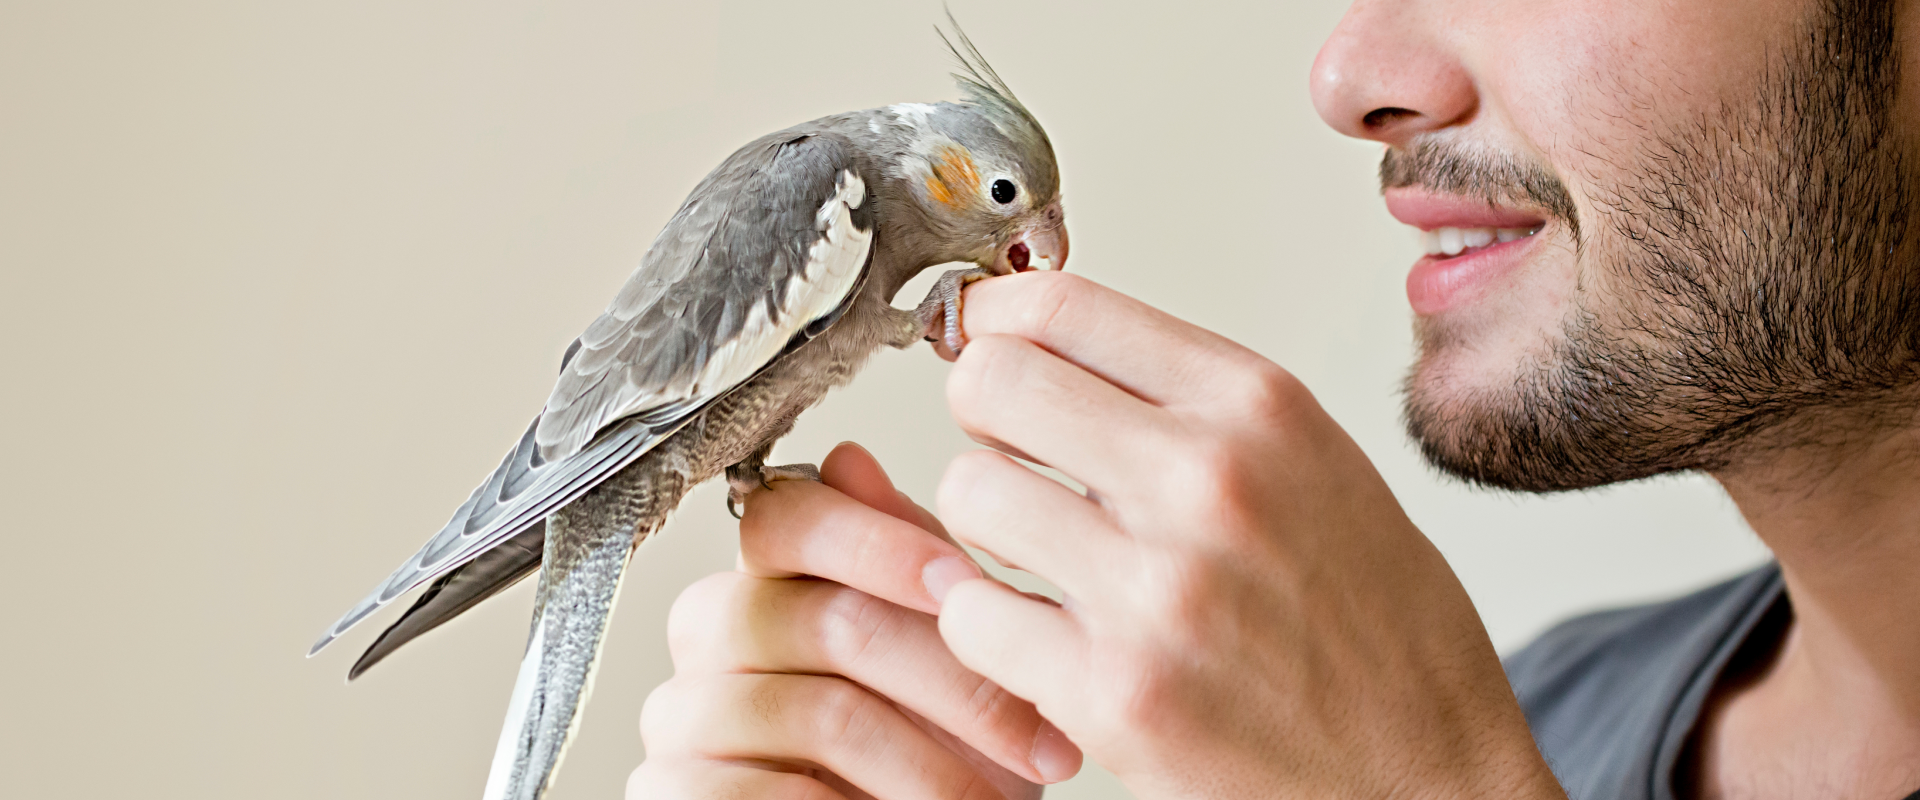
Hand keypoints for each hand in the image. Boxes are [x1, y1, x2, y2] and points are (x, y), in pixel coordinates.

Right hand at [629, 443, 1081, 799]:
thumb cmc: (935, 755)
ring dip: (932, 765)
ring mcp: (681, 714)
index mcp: (766, 577)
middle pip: (826, 621)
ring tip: (999, 795)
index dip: (881, 544)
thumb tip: (849, 460)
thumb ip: (909, 561)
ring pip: (823, 712)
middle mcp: (710, 632)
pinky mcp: (671, 791)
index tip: (965, 587)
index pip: (788, 517)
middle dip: (954, 681)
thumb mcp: (947, 652)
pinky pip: (773, 795)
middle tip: (1036, 733)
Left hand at [931, 272, 1563, 798]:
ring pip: (967, 494)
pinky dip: (989, 630)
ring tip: (1036, 560)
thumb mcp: (1317, 467)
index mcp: (1258, 409)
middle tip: (1009, 457)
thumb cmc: (1384, 635)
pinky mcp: (1113, 693)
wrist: (1430, 780)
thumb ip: (1194, 407)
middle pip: (993, 382)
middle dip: (983, 417)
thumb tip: (1057, 351)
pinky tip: (1041, 639)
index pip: (1063, 307)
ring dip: (981, 529)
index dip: (995, 320)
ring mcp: (1155, 588)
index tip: (980, 341)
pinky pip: (972, 617)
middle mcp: (1206, 480)